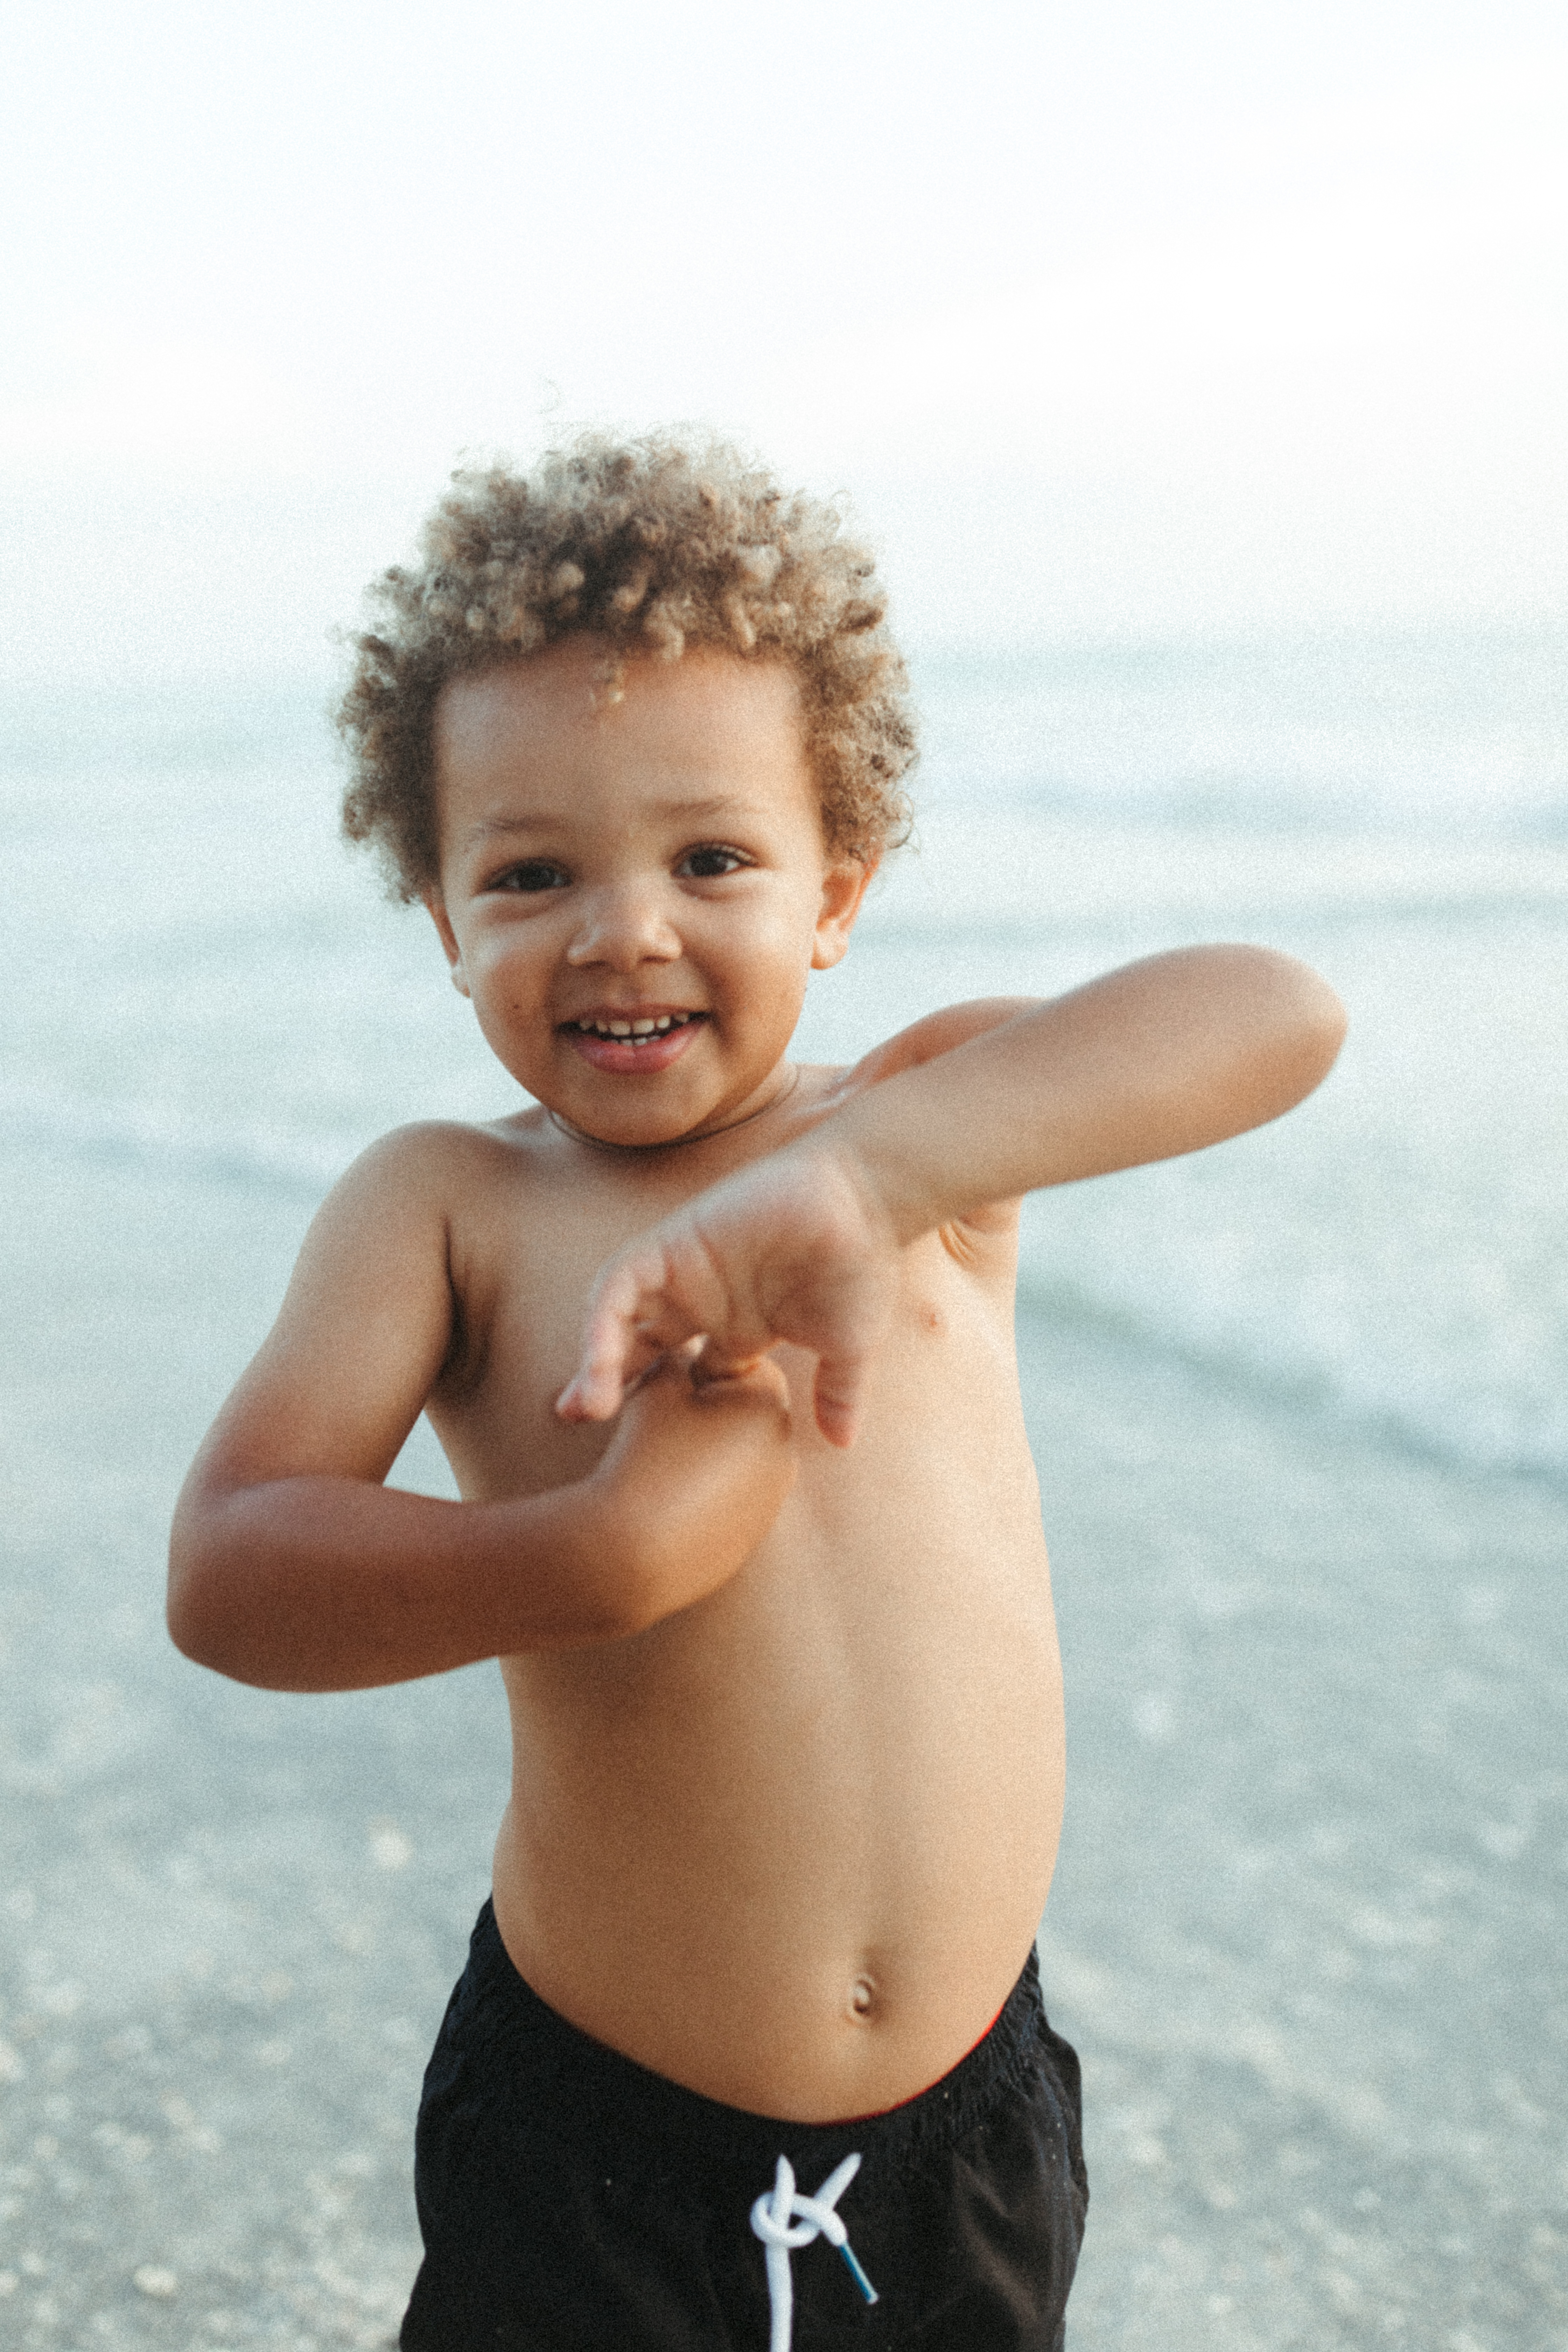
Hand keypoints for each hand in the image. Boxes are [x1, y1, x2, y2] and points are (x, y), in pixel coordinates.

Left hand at [557, 1143, 898, 1447]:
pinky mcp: (675, 1243)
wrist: (864, 1196)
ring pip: (617, 1319)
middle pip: (636, 1349)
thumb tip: (844, 1443)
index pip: (684, 1375)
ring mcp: (685, 1272)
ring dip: (595, 1360)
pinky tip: (596, 1358)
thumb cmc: (862, 1262)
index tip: (636, 1459)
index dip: (658, 1411)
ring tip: (585, 1407)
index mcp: (738, 1327)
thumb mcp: (849, 1345)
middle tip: (578, 1421)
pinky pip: (620, 1283)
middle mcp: (702, 1301)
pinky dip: (602, 1319)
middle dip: (604, 1384)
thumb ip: (839, 1393)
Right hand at [584, 1348, 796, 1627]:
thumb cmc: (645, 1459)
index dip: (703, 1373)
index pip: (746, 1368)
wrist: (631, 1554)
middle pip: (746, 1413)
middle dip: (710, 1412)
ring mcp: (773, 1500)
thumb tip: (689, 1351)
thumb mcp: (657, 1390)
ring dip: (709, 1452)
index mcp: (768, 1408)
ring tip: (663, 1467)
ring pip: (740, 1457)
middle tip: (664, 1428)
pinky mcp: (754, 1536)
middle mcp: (784, 1453)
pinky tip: (670, 1501)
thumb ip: (679, 1360)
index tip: (672, 1391)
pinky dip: (707, 1492)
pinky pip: (733, 1499)